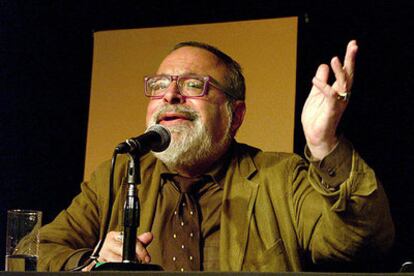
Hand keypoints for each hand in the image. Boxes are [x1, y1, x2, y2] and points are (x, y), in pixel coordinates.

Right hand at [82, 231, 152, 270]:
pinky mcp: (96, 265)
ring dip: (125, 265)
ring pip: (117, 262)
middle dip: (134, 259)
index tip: (146, 258)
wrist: (99, 257)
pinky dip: (116, 268)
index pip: (129, 241)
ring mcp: (101, 255)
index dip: (139, 250)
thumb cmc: (114, 249)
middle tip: (139, 262)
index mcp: (113, 236)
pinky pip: (108, 268)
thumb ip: (138, 241)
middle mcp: (106, 244)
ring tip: (128, 265)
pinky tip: (119, 267)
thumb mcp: (125, 243)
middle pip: (123, 252)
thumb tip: (149, 235)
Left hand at [301, 40, 357, 158]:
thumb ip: (320, 81)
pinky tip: (315, 80)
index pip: (345, 72)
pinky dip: (324, 88)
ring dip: (339, 72)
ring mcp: (337, 103)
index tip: (353, 43)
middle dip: (351, 60)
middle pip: (348, 75)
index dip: (349, 58)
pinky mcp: (331, 111)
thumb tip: (323, 66)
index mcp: (339, 90)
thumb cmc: (317, 116)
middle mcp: (341, 95)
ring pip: (342, 84)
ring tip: (334, 58)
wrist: (315, 136)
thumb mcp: (316, 94)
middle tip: (353, 45)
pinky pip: (330, 97)